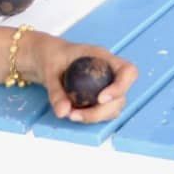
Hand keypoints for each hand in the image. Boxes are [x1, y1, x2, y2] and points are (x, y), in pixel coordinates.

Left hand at [25, 31, 139, 123]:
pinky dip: (88, 117)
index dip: (121, 87)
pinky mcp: (97, 98)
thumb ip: (56, 91)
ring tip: (71, 115)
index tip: (101, 99)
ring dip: (95, 117)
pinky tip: (71, 114)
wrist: (45, 58)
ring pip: (113, 108)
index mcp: (103, 58)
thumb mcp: (49, 69)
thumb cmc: (51, 56)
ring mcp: (105, 86)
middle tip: (76, 115)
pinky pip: (101, 112)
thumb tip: (63, 112)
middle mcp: (109, 73)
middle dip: (102, 111)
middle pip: (122, 97)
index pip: (128, 71)